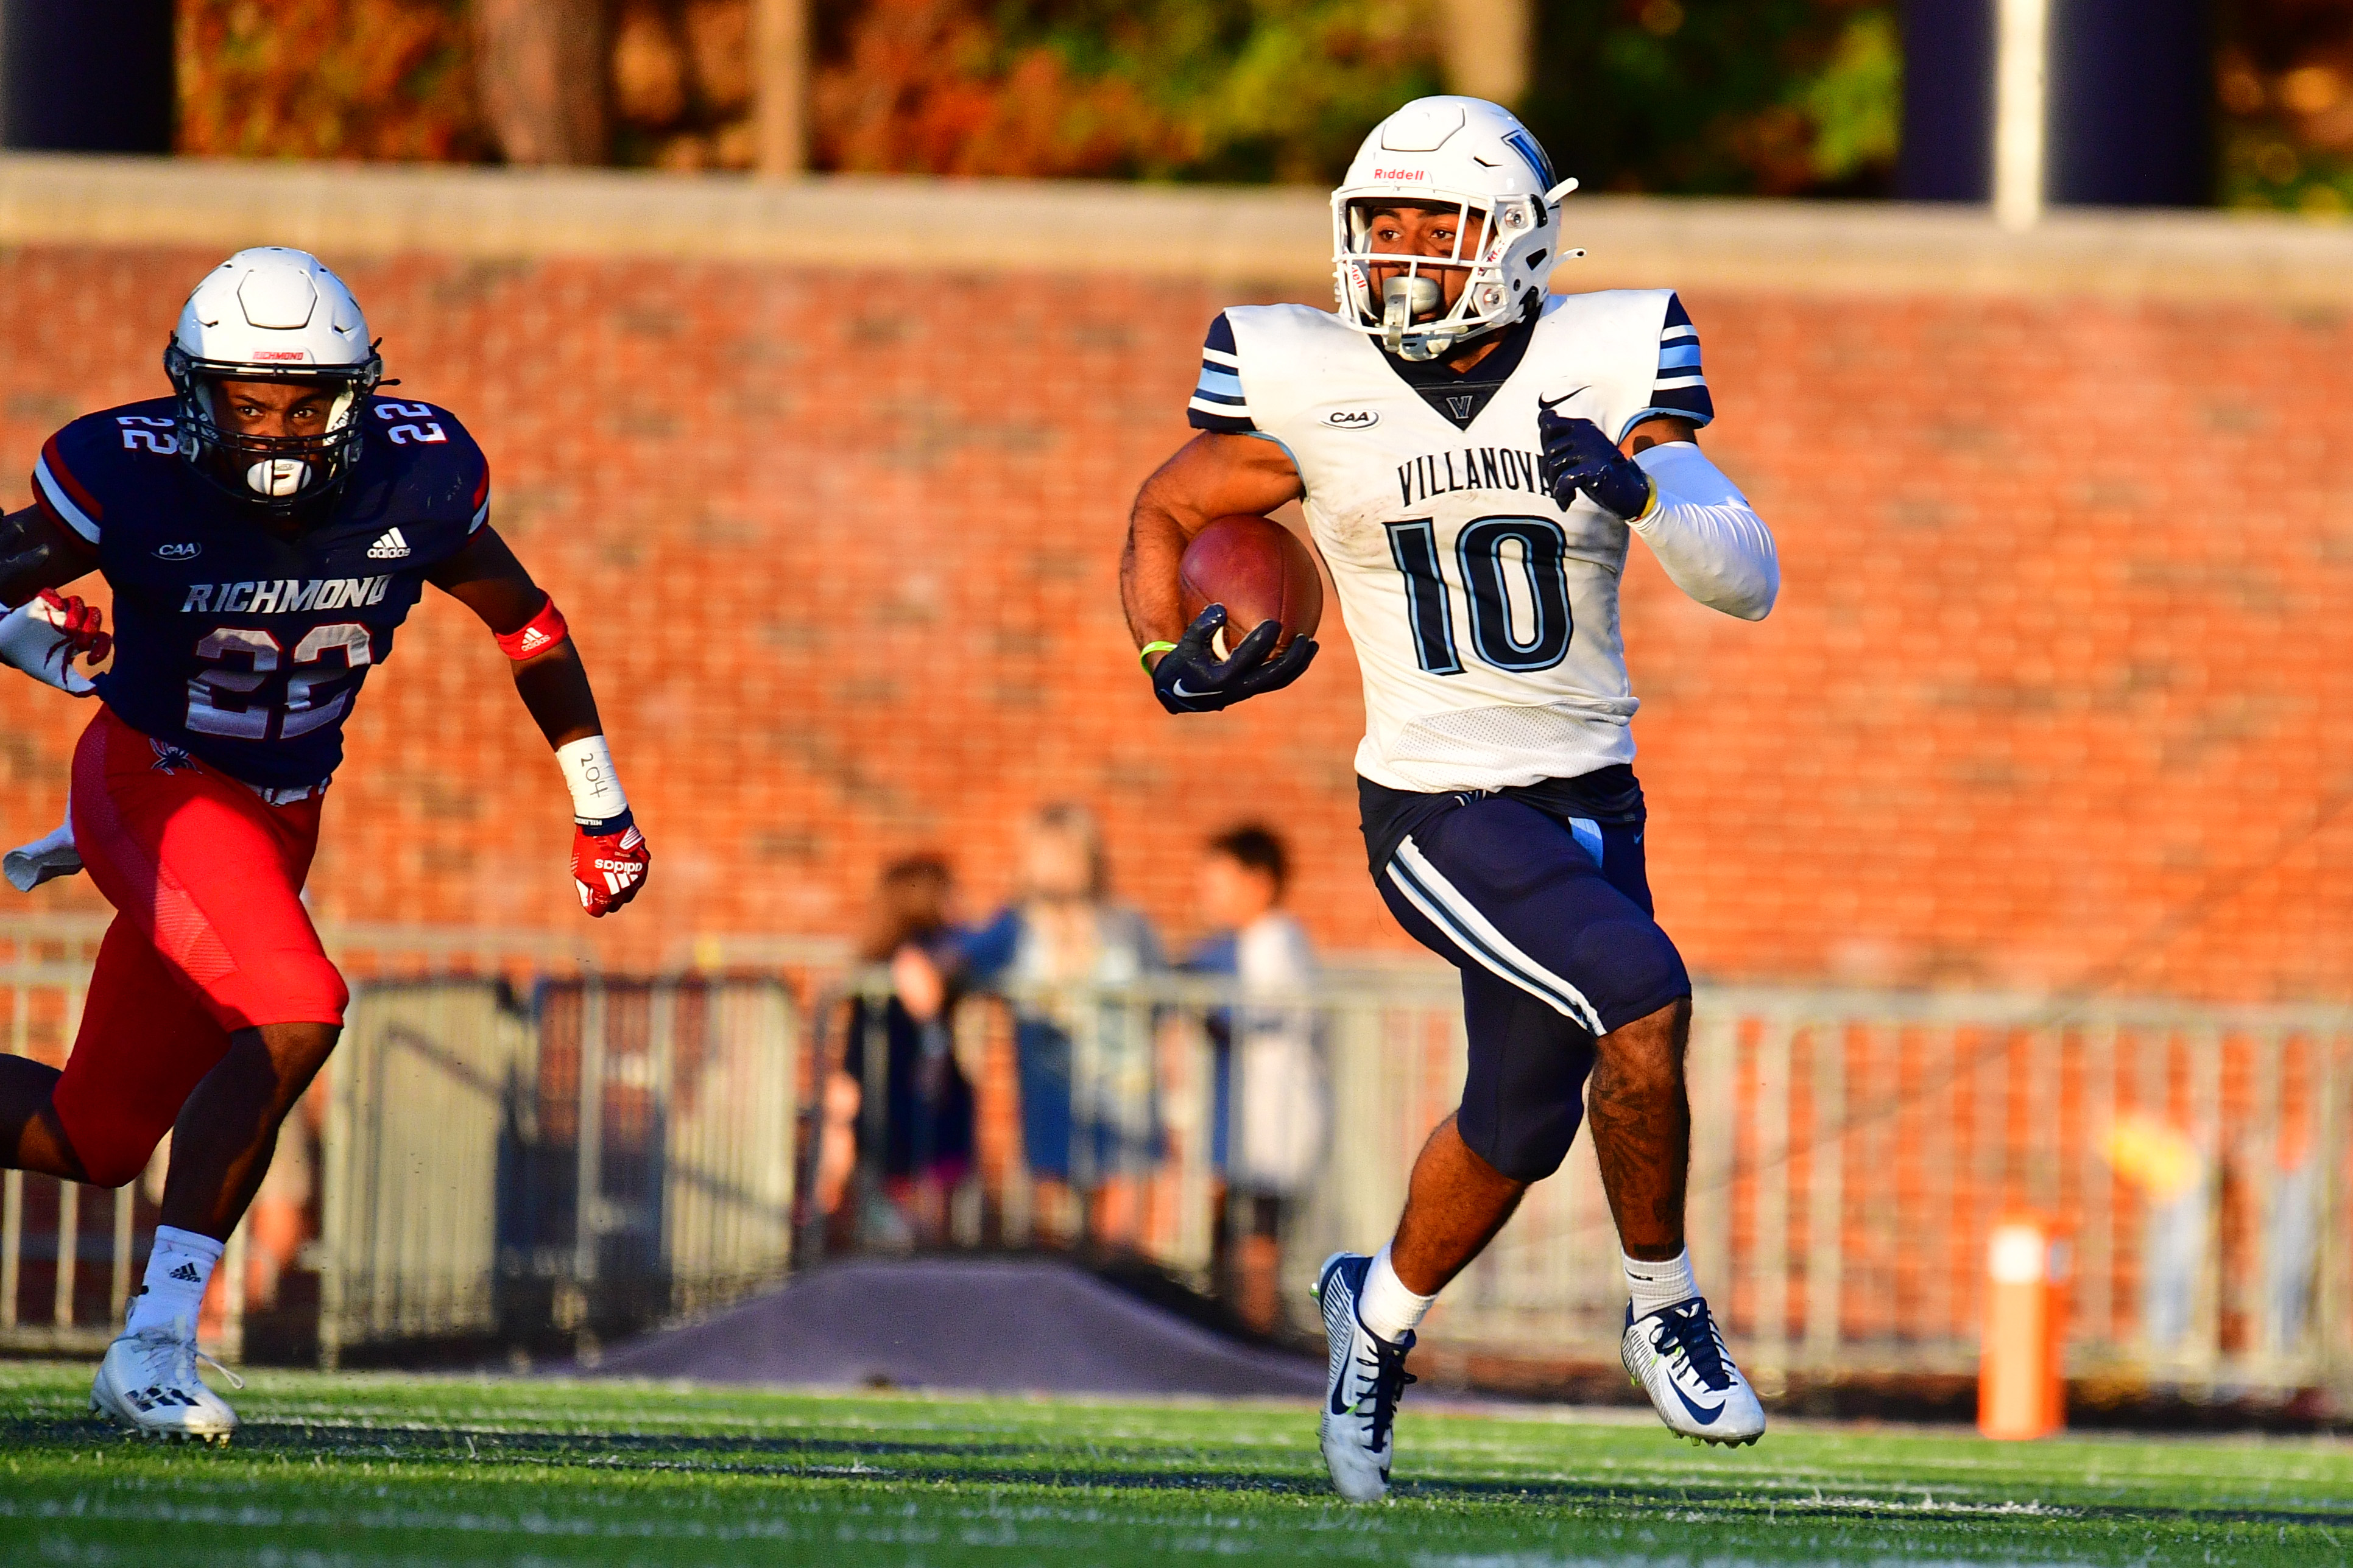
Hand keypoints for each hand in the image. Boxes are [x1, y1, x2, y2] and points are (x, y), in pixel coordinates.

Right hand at [0, 590, 108, 695]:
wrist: (8, 650)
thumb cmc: (36, 661)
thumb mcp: (57, 676)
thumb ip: (77, 685)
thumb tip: (98, 691)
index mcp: (81, 639)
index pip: (103, 637)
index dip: (103, 647)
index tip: (91, 660)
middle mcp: (73, 623)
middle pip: (95, 615)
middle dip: (92, 628)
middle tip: (80, 643)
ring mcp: (57, 612)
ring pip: (77, 603)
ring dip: (77, 615)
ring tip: (69, 630)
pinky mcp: (40, 604)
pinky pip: (51, 593)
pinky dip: (55, 598)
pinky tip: (55, 610)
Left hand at [572, 813, 648, 915]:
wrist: (607, 825)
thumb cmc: (589, 849)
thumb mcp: (580, 870)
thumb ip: (586, 888)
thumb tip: (592, 896)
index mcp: (607, 893)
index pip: (598, 911)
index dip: (591, 905)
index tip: (587, 895)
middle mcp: (625, 890)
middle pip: (615, 905)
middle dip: (606, 900)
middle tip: (598, 887)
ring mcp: (636, 879)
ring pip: (627, 894)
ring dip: (618, 890)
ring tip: (609, 876)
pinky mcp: (643, 868)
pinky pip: (636, 880)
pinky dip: (628, 878)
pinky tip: (619, 868)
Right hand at [1149, 603, 1316, 713]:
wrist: (1180, 693)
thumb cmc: (1183, 662)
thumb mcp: (1186, 644)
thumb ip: (1202, 626)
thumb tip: (1221, 608)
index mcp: (1221, 677)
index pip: (1246, 658)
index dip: (1261, 641)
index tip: (1274, 623)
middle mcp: (1238, 688)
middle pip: (1273, 675)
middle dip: (1292, 657)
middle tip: (1306, 637)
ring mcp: (1247, 691)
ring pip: (1280, 680)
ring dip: (1298, 664)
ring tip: (1313, 644)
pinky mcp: (1252, 690)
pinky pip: (1277, 680)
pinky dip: (1291, 667)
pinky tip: (1300, 650)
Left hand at [1537, 405, 1653, 519]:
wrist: (1628, 490)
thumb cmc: (1600, 470)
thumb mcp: (1580, 448)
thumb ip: (1561, 435)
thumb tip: (1543, 416)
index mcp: (1583, 426)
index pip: (1549, 424)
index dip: (1544, 443)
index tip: (1553, 458)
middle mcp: (1586, 434)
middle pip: (1549, 450)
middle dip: (1549, 471)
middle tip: (1560, 482)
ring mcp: (1591, 450)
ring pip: (1554, 466)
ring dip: (1555, 484)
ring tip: (1566, 492)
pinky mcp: (1595, 469)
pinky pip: (1564, 480)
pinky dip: (1561, 494)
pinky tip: (1568, 499)